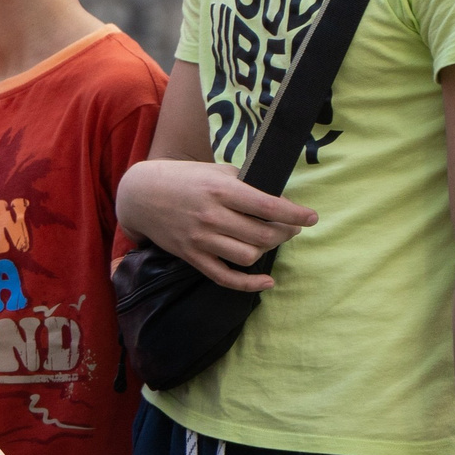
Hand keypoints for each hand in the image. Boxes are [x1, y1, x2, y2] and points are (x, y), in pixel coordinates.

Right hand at [116, 159, 315, 291]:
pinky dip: (249, 284)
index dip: (295, 214)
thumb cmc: (185, 179)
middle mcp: (211, 216)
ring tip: (269, 241)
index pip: (268, 207)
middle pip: (264, 235)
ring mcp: (200, 239)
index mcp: (220, 190)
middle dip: (286, 233)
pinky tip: (266, 281)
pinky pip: (225, 277)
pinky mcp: (191, 256)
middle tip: (290, 227)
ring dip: (267, 250)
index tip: (312, 217)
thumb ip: (247, 184)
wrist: (141, 194)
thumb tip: (281, 201)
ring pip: (249, 256)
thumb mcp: (216, 171)